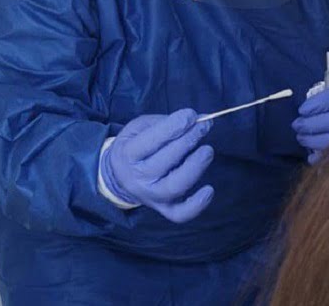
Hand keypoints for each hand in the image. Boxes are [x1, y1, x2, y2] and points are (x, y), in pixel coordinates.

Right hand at [100, 109, 214, 222]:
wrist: (119, 177)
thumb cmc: (134, 146)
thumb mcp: (139, 128)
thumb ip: (165, 122)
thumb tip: (197, 118)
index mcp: (128, 154)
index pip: (152, 140)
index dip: (174, 126)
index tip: (191, 115)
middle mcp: (138, 178)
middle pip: (166, 161)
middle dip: (189, 140)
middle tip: (204, 126)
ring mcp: (151, 196)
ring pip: (176, 186)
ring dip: (195, 167)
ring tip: (207, 150)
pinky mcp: (164, 209)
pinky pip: (181, 214)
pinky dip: (197, 205)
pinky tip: (209, 189)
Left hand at [292, 85, 328, 163]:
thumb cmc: (328, 106)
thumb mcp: (323, 95)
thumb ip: (313, 100)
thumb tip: (300, 112)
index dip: (317, 104)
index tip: (302, 110)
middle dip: (311, 124)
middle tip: (297, 126)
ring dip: (314, 141)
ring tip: (302, 138)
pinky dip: (321, 158)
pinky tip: (311, 155)